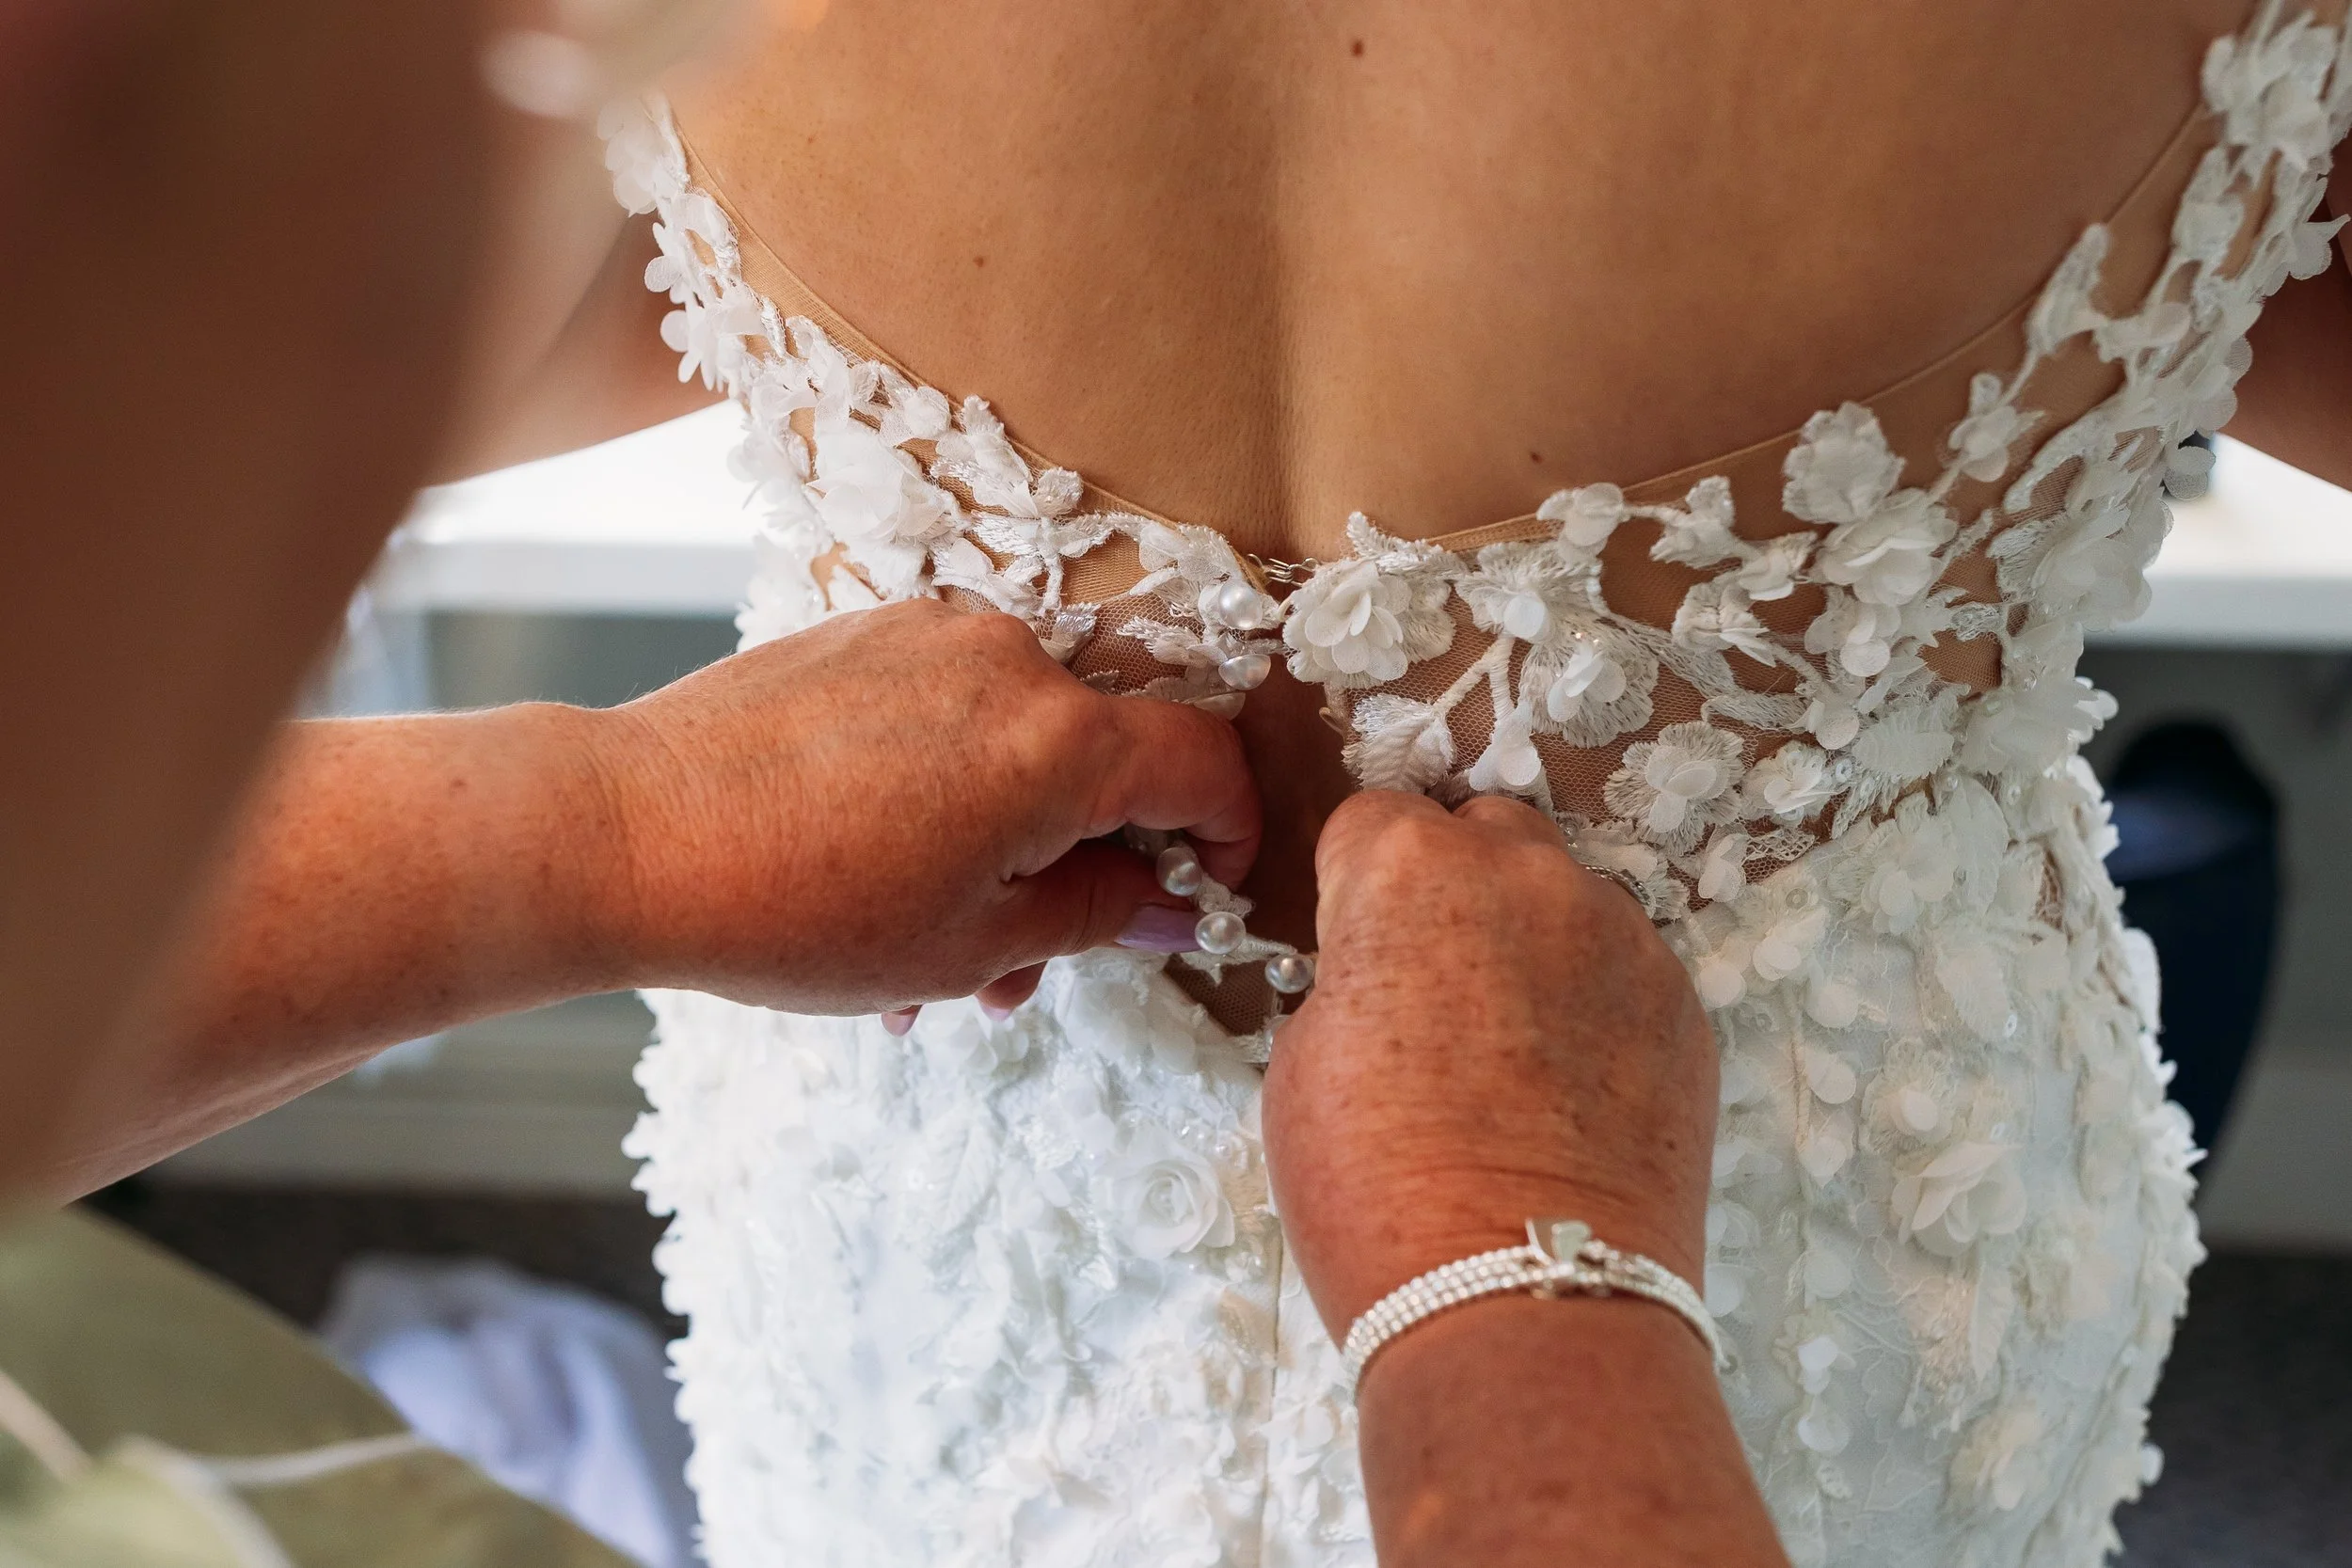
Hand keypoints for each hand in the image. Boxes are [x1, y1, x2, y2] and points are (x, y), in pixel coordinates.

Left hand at [582, 599, 1259, 1015]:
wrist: (628, 832)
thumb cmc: (796, 905)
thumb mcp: (974, 946)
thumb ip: (1099, 913)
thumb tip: (1171, 902)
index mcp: (1059, 740)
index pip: (1205, 762)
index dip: (1231, 832)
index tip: (1209, 888)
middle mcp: (1009, 661)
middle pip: (1104, 762)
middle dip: (1083, 870)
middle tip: (1025, 969)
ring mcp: (931, 635)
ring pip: (1018, 746)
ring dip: (1003, 843)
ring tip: (922, 950)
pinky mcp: (865, 634)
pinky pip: (948, 714)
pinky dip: (946, 790)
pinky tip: (878, 869)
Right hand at [1265, 790, 1715, 1340]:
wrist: (1523, 1298)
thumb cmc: (1378, 1189)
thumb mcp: (1302, 1065)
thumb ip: (1348, 977)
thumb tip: (1383, 976)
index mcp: (1409, 870)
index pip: (1375, 820)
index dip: (1356, 883)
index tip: (1355, 943)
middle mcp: (1526, 876)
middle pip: (1483, 834)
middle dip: (1454, 888)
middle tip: (1432, 986)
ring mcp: (1620, 936)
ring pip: (1564, 897)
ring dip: (1532, 940)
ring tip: (1510, 1046)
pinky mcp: (1683, 1005)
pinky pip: (1625, 969)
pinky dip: (1594, 1004)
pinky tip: (1567, 1086)